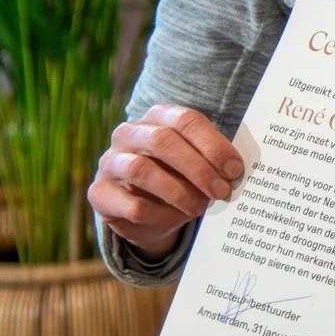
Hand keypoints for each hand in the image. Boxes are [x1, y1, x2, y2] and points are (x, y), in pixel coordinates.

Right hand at [88, 105, 245, 257]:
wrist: (143, 210)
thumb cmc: (180, 177)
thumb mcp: (198, 164)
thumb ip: (214, 161)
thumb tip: (235, 173)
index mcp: (158, 117)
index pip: (186, 120)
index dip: (213, 145)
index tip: (234, 170)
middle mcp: (129, 133)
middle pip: (163, 141)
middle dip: (198, 168)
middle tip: (222, 190)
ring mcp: (110, 161)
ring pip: (142, 170)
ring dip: (179, 192)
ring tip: (201, 207)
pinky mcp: (99, 193)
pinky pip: (131, 204)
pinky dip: (159, 213)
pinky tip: (175, 218)